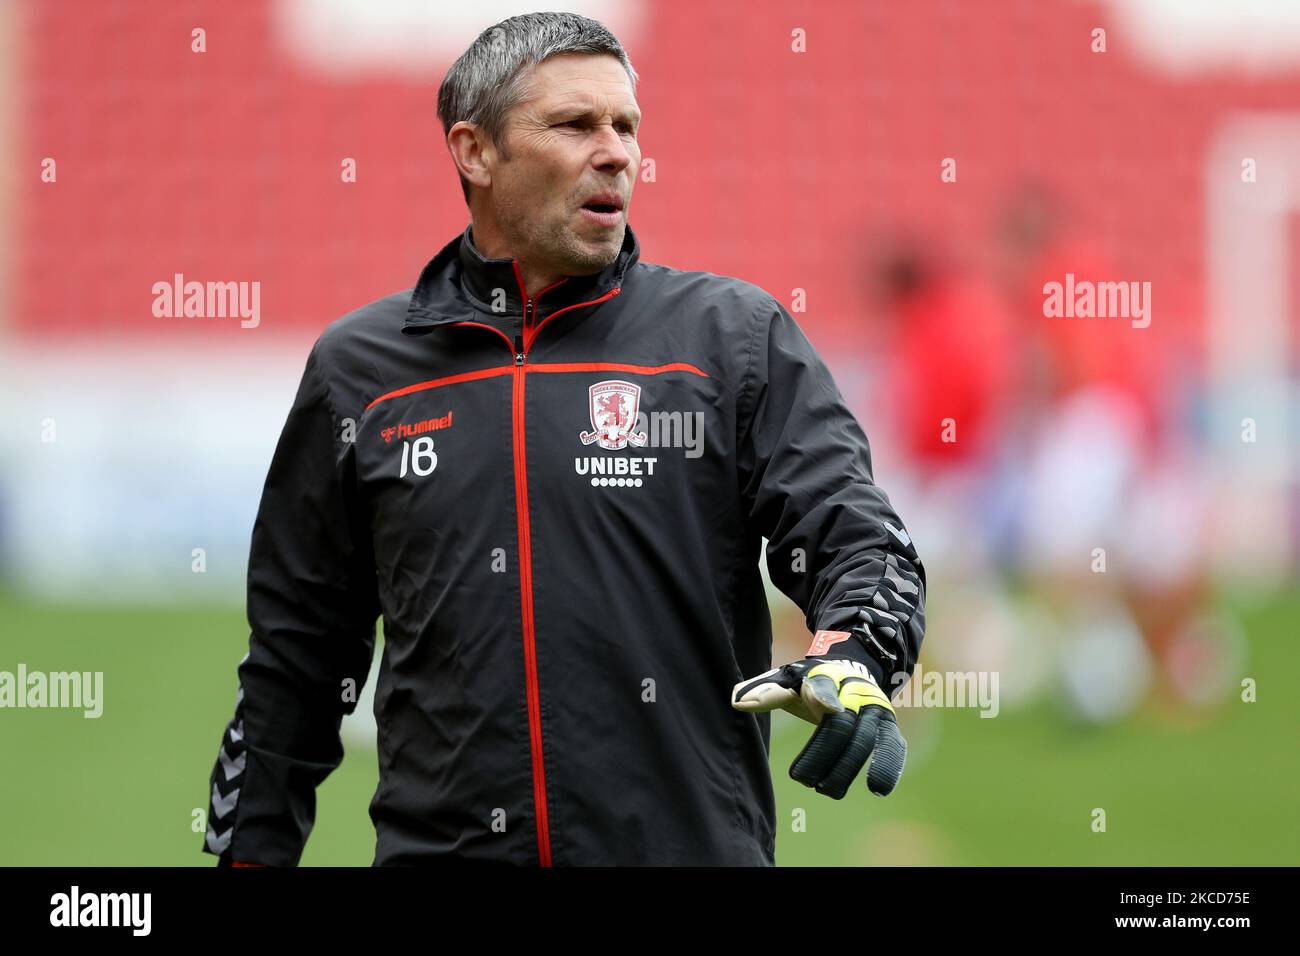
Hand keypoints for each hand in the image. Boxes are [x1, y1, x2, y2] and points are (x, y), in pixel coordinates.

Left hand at [731, 658, 906, 798]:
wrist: (853, 668)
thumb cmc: (813, 682)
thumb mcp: (790, 680)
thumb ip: (767, 691)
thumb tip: (737, 701)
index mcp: (825, 677)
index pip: (823, 686)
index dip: (824, 696)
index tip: (827, 707)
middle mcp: (854, 691)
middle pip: (842, 725)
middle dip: (823, 753)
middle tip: (802, 780)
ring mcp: (874, 709)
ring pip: (866, 740)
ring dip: (847, 768)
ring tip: (828, 792)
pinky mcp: (888, 726)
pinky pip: (892, 745)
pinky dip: (888, 765)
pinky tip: (878, 788)